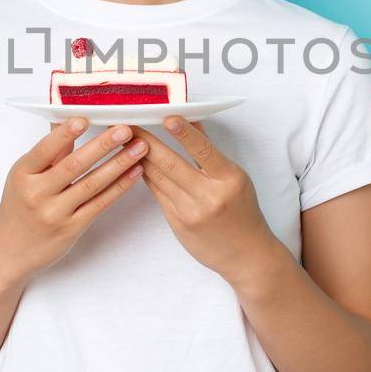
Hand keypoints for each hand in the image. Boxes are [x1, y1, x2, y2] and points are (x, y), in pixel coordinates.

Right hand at [0, 117, 147, 289]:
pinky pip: (99, 204)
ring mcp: (55, 213)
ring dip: (118, 164)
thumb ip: (49, 152)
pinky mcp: (71, 229)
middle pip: (73, 166)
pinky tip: (133, 173)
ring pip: (91, 185)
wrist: (8, 251)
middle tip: (125, 130)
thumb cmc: (18, 207)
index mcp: (23, 174)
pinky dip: (119, 187)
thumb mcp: (24, 176)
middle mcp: (37, 193)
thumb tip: (66, 120)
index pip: (45, 150)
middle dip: (102, 146)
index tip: (84, 118)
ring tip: (139, 148)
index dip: (64, 134)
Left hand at [136, 114, 279, 286]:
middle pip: (171, 164)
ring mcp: (191, 212)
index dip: (184, 133)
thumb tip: (192, 119)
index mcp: (229, 179)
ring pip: (159, 178)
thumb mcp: (235, 178)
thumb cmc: (242, 211)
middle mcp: (209, 196)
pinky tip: (135, 163)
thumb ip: (210, 150)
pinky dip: (146, 176)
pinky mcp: (178, 224)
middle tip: (129, 125)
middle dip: (146, 142)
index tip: (167, 116)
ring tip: (124, 140)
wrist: (246, 255)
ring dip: (139, 157)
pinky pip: (158, 194)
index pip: (203, 150)